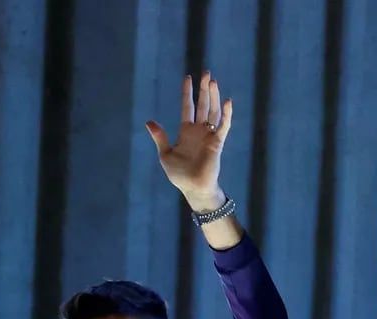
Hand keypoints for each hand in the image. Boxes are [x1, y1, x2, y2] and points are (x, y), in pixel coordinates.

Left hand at [145, 72, 231, 211]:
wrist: (192, 188)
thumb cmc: (179, 174)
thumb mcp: (165, 154)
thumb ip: (160, 137)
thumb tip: (149, 122)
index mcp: (186, 131)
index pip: (188, 107)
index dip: (188, 93)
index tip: (188, 78)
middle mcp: (199, 131)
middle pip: (203, 105)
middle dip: (204, 89)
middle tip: (206, 73)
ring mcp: (209, 136)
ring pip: (213, 112)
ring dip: (214, 97)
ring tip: (213, 82)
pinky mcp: (217, 143)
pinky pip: (223, 126)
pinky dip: (226, 115)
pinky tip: (227, 102)